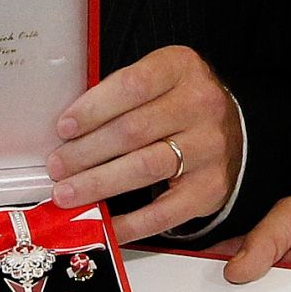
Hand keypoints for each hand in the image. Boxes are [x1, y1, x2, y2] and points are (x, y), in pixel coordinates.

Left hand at [47, 46, 241, 244]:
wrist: (232, 131)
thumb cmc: (179, 104)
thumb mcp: (158, 81)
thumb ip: (120, 95)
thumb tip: (67, 131)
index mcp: (182, 68)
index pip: (133, 85)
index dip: (93, 108)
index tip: (64, 128)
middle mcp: (201, 105)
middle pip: (134, 130)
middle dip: (87, 152)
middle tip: (57, 166)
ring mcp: (210, 148)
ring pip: (145, 167)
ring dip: (99, 183)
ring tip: (68, 193)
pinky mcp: (211, 187)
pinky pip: (164, 211)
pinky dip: (129, 222)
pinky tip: (103, 223)